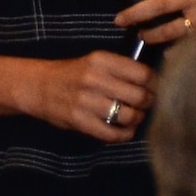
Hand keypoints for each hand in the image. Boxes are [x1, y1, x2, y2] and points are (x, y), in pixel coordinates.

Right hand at [23, 51, 155, 141]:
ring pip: (129, 116)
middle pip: (140, 96)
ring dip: (137, 119)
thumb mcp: (96, 62)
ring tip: (134, 116)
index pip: (143, 73)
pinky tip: (124, 130)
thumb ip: (122, 69)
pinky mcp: (78, 120)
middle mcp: (94, 78)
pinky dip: (124, 135)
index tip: (155, 89)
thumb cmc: (74, 74)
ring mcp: (85, 101)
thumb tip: (157, 83)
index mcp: (101, 60)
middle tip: (146, 105)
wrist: (38, 86)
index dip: (155, 84)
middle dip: (149, 103)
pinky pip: (112, 134)